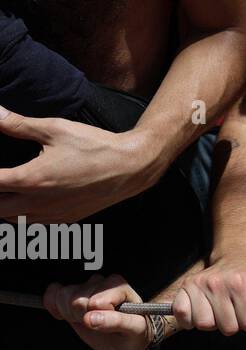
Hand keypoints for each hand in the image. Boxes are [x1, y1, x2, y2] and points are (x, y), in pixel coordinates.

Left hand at [0, 107, 157, 222]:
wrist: (130, 166)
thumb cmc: (95, 146)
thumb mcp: (55, 129)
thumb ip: (19, 124)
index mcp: (30, 179)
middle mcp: (37, 203)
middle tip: (3, 179)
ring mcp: (52, 215)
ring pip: (12, 220)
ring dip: (6, 206)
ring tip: (11, 190)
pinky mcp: (65, 220)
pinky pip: (34, 225)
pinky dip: (24, 216)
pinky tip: (31, 201)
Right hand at [44, 274, 151, 349]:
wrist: (127, 338)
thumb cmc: (133, 331)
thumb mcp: (133, 329)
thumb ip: (115, 322)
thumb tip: (91, 318)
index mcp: (119, 287)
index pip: (94, 301)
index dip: (95, 317)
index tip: (102, 324)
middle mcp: (102, 283)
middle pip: (76, 298)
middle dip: (81, 316)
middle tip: (94, 324)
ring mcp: (86, 287)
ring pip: (63, 294)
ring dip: (69, 312)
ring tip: (84, 320)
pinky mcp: (72, 294)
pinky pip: (53, 292)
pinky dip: (53, 304)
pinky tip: (65, 315)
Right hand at [171, 256, 245, 334]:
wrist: (236, 258)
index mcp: (241, 282)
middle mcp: (218, 283)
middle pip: (227, 327)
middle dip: (234, 323)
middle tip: (235, 310)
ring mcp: (198, 285)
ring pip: (205, 325)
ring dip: (214, 323)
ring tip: (220, 310)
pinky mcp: (183, 289)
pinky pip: (183, 318)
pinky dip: (191, 320)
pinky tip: (203, 310)